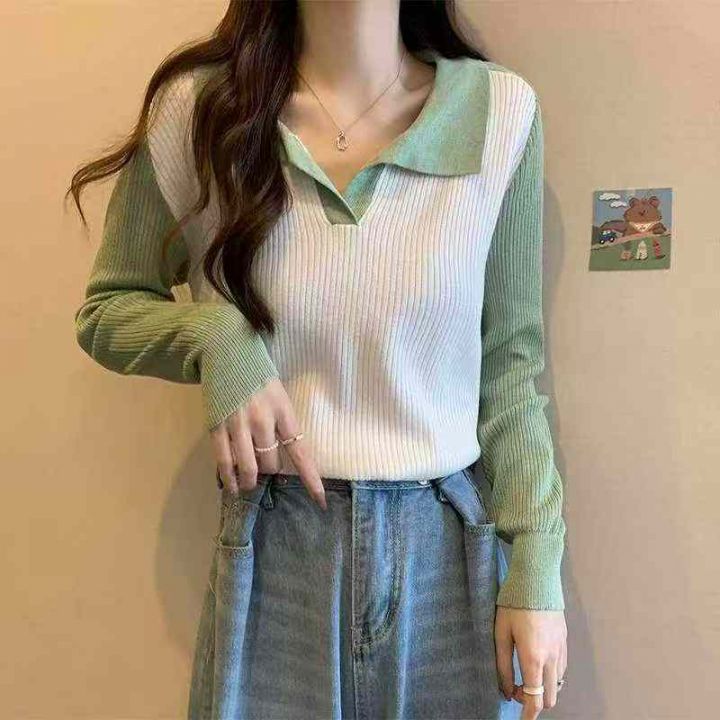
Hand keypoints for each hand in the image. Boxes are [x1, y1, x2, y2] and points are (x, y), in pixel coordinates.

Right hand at [210, 377, 326, 509]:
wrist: (226, 351)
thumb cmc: (257, 374)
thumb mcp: (280, 394)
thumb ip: (282, 422)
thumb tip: (283, 454)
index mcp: (283, 410)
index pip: (300, 452)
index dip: (310, 479)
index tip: (320, 500)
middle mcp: (262, 420)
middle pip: (271, 463)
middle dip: (270, 471)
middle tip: (266, 468)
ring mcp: (238, 424)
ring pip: (249, 468)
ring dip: (250, 481)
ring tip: (248, 484)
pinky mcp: (216, 427)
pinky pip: (224, 462)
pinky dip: (229, 478)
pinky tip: (231, 486)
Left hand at [495, 606, 566, 717]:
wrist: (536, 579)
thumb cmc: (513, 604)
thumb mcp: (500, 633)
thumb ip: (502, 665)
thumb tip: (505, 689)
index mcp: (533, 658)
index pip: (535, 699)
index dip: (528, 714)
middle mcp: (551, 658)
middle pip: (550, 697)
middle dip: (535, 702)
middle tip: (516, 690)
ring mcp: (561, 649)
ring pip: (558, 684)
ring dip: (544, 688)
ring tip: (525, 676)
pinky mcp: (565, 641)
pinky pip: (562, 668)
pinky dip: (551, 675)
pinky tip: (538, 663)